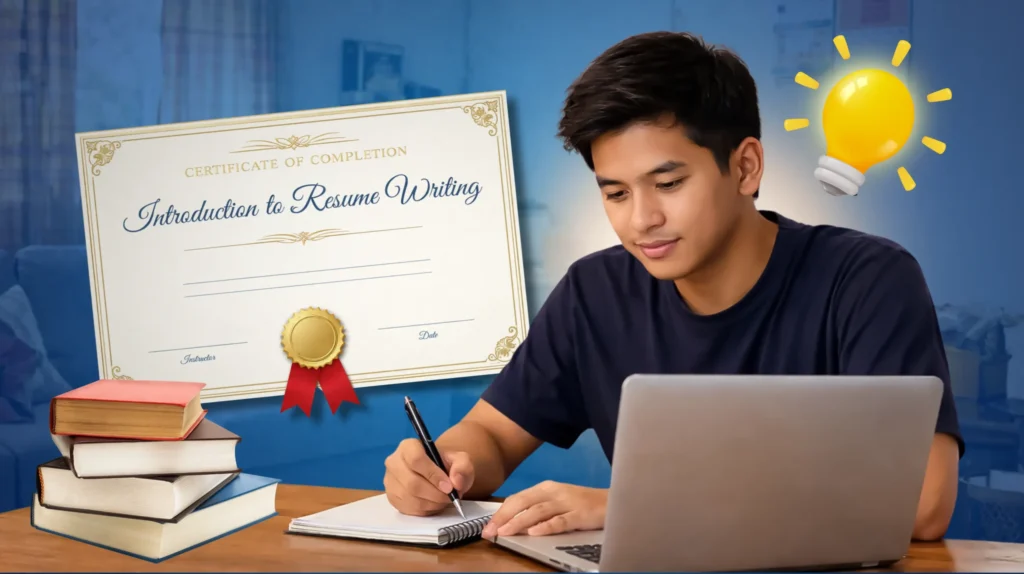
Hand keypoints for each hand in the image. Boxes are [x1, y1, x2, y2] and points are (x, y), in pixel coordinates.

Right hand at [383, 438, 474, 515]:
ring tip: (444, 500)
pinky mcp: (392, 498)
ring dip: (432, 503)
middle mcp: (394, 462)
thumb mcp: (459, 460)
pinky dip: (425, 510)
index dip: (433, 475)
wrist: (436, 474)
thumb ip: (462, 466)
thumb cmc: (445, 465)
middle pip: (412, 482)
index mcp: (408, 447)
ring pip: (410, 498)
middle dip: (435, 494)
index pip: (416, 459)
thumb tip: (456, 482)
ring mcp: (390, 481)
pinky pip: (408, 508)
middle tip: (450, 497)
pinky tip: (434, 504)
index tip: (449, 486)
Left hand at [482, 481, 606, 537]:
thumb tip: (511, 523)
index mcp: (546, 488)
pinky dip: (546, 526)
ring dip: (519, 522)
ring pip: (538, 511)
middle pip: (523, 502)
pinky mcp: (580, 514)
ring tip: (505, 532)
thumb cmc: (582, 505)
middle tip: (489, 531)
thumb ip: (537, 509)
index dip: (500, 512)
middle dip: (504, 517)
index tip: (486, 526)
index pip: (517, 498)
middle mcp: (554, 492)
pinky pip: (561, 521)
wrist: (614, 502)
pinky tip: (535, 532)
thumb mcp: (557, 503)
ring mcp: (567, 502)